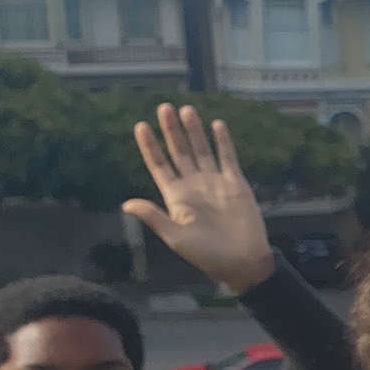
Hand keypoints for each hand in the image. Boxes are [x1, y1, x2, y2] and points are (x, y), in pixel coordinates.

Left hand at [121, 103, 276, 295]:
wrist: (243, 262)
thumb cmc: (207, 254)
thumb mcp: (176, 237)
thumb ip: (154, 217)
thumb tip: (126, 205)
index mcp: (176, 197)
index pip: (160, 165)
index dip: (150, 147)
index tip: (140, 126)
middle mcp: (193, 185)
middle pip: (179, 152)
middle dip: (171, 130)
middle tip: (164, 107)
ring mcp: (215, 182)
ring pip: (201, 150)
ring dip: (193, 131)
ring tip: (186, 110)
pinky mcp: (235, 183)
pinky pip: (227, 157)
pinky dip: (222, 141)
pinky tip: (216, 125)